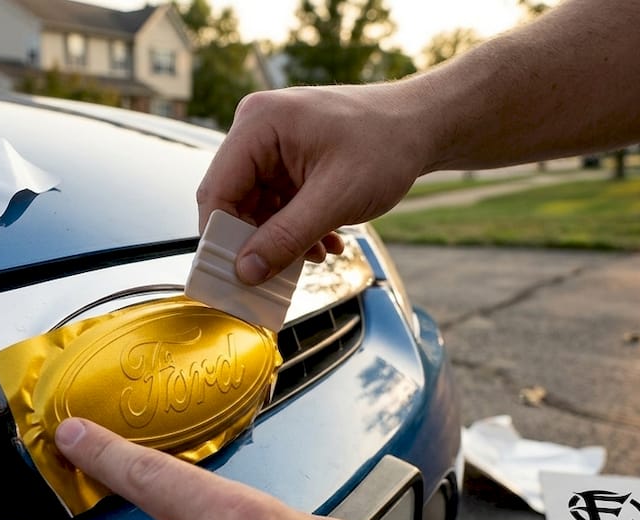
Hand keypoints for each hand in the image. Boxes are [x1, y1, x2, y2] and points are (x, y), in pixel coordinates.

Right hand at [196, 82, 426, 284]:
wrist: (423, 126)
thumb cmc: (387, 144)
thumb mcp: (335, 199)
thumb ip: (286, 237)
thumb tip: (246, 271)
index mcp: (259, 124)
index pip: (217, 189)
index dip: (220, 237)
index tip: (232, 275)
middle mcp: (258, 129)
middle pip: (234, 201)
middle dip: (258, 241)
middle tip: (275, 276)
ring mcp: (272, 144)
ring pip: (257, 207)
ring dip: (282, 238)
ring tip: (317, 253)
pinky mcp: (288, 159)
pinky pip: (277, 203)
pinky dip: (296, 227)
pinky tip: (325, 241)